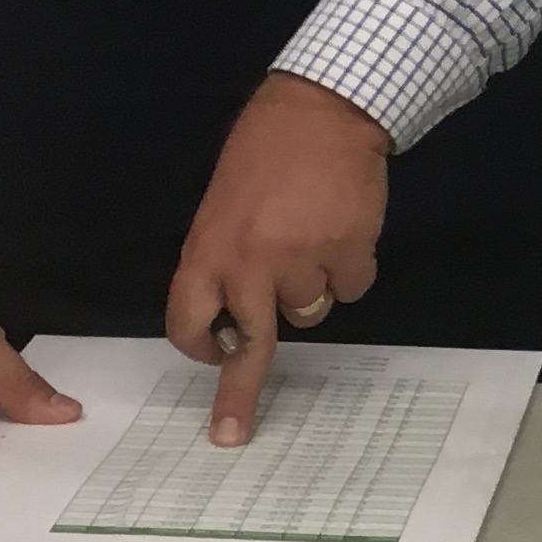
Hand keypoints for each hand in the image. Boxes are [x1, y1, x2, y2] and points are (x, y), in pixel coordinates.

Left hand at [166, 72, 389, 444]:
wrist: (325, 110)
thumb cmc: (265, 149)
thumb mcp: (223, 202)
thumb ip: (224, 256)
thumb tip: (236, 309)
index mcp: (209, 249)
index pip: (188, 319)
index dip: (199, 345)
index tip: (209, 360)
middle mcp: (252, 265)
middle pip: (249, 346)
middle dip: (240, 393)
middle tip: (232, 432)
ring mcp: (304, 262)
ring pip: (311, 311)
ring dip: (314, 286)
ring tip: (315, 234)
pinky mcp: (350, 254)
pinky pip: (352, 286)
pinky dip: (353, 266)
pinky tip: (346, 228)